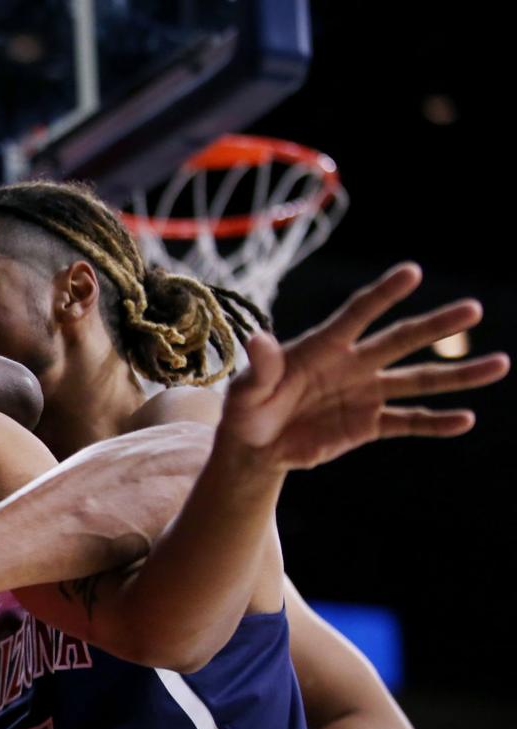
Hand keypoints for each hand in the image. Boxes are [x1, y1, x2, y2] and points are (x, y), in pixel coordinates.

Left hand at [220, 263, 508, 470]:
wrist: (256, 447)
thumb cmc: (245, 410)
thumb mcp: (245, 391)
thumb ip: (259, 367)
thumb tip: (259, 339)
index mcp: (322, 347)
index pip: (357, 314)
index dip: (382, 294)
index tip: (412, 272)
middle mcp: (352, 364)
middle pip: (400, 340)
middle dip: (436, 325)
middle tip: (473, 309)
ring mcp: (365, 393)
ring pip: (418, 380)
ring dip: (457, 374)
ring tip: (500, 364)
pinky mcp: (369, 424)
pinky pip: (409, 422)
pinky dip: (436, 423)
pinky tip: (466, 419)